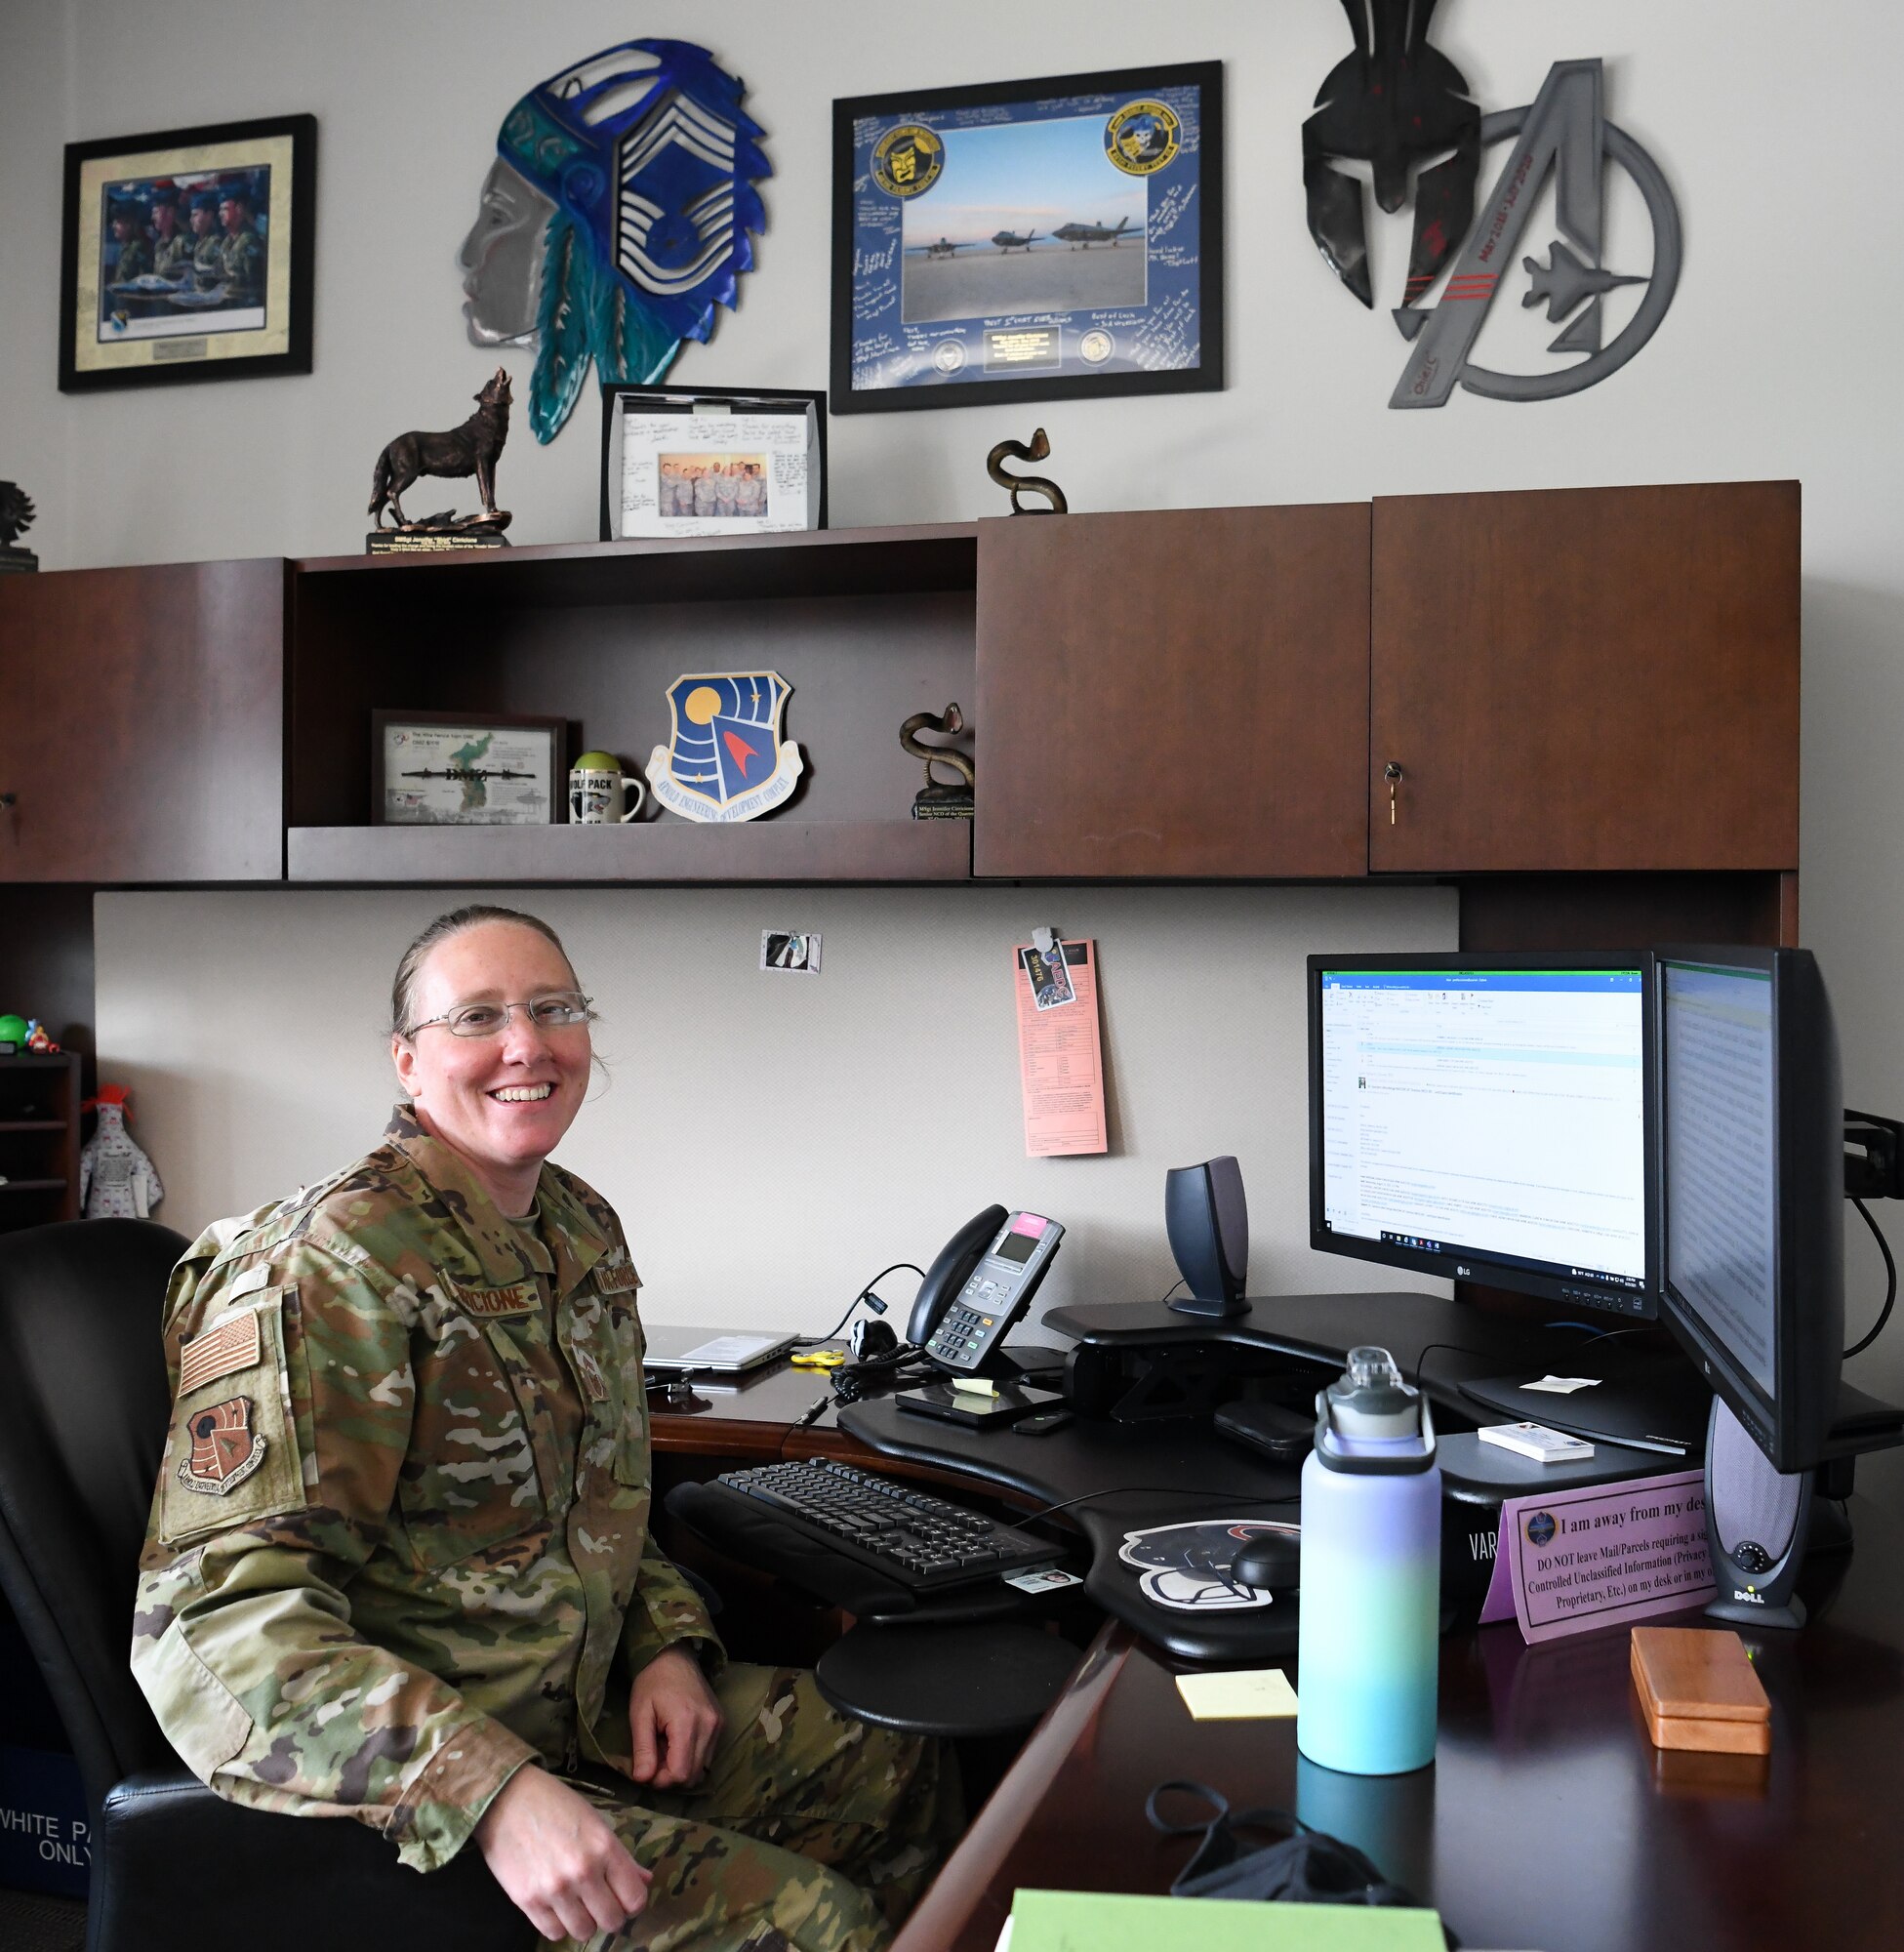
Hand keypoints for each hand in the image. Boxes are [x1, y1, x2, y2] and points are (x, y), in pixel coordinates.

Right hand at [474, 1764, 650, 1942]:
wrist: (506, 1799)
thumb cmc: (555, 1804)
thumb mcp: (596, 1821)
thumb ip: (622, 1856)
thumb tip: (645, 1881)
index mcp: (605, 1847)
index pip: (635, 1899)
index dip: (633, 1903)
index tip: (624, 1898)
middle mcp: (583, 1872)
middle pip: (611, 1921)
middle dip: (610, 1915)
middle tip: (601, 1903)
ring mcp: (554, 1889)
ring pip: (583, 1932)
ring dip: (584, 1922)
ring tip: (577, 1904)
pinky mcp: (527, 1901)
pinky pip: (553, 1933)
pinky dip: (559, 1924)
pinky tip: (557, 1906)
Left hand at [628, 1644, 723, 1789]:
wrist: (676, 1656)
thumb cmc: (653, 1682)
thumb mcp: (639, 1713)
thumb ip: (643, 1748)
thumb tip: (642, 1780)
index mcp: (687, 1723)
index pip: (681, 1773)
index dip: (661, 1780)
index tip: (647, 1768)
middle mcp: (709, 1726)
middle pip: (694, 1775)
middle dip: (671, 1776)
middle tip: (654, 1758)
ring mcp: (718, 1725)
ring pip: (703, 1769)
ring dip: (682, 1768)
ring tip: (666, 1748)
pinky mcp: (721, 1723)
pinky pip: (708, 1755)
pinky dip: (692, 1758)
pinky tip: (678, 1742)